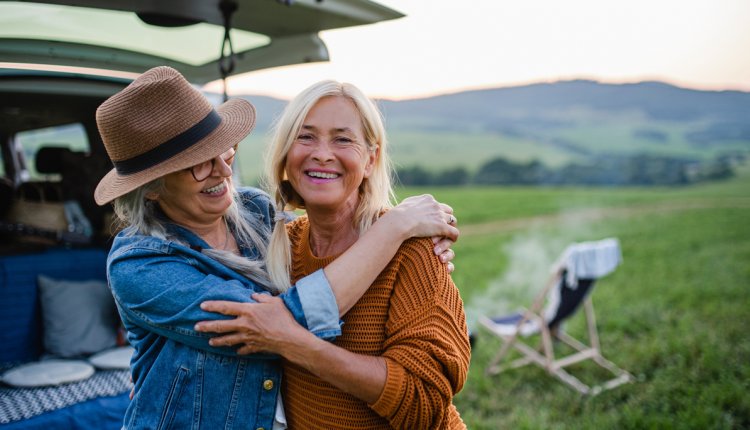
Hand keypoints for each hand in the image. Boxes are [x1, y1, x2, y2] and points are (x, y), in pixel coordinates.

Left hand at [195, 293, 309, 354]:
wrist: (289, 338)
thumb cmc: (283, 318)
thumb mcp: (274, 301)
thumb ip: (262, 297)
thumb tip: (254, 295)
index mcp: (248, 311)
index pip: (226, 307)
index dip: (213, 306)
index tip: (202, 305)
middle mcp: (244, 325)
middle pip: (221, 326)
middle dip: (207, 326)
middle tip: (196, 327)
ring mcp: (247, 337)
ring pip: (228, 340)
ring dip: (218, 341)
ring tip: (210, 341)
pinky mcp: (253, 347)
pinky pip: (242, 349)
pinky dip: (238, 350)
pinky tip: (236, 351)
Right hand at [386, 194, 458, 271]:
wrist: (399, 221)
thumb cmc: (396, 216)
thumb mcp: (403, 205)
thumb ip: (409, 205)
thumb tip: (406, 206)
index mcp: (427, 199)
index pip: (437, 204)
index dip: (436, 213)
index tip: (432, 220)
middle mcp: (435, 205)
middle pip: (448, 210)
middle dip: (446, 218)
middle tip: (442, 227)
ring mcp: (439, 215)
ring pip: (452, 220)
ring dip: (450, 228)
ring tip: (446, 236)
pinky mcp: (442, 226)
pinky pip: (454, 232)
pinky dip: (453, 236)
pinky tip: (451, 240)